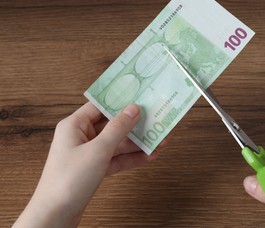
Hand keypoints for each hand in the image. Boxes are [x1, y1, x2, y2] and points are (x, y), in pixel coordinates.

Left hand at [14, 102, 165, 227]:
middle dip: (135, 125)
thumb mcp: (98, 150)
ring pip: (117, 143)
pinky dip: (132, 158)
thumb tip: (133, 109)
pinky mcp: (95, 169)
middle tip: (155, 119)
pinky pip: (117, 159)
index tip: (140, 96)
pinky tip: (149, 156)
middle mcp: (81, 136)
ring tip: (160, 140)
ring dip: (138, 143)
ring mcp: (89, 153)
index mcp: (75, 125)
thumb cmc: (69, 179)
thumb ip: (117, 128)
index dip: (120, 101)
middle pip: (112, 125)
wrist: (56, 215)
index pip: (101, 106)